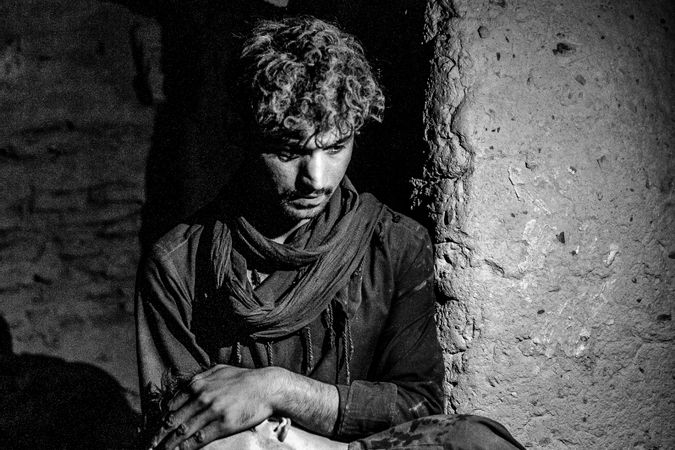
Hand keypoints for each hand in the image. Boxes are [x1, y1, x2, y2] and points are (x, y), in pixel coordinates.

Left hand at [150, 364, 276, 449]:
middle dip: (158, 435)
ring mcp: (212, 411)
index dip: (160, 420)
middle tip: (149, 445)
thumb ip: (201, 377)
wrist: (267, 387)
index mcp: (198, 384)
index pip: (171, 405)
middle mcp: (201, 397)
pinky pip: (199, 439)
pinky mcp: (223, 424)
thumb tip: (187, 385)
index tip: (152, 430)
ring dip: (168, 444)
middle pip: (173, 420)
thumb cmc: (244, 378)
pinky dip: (186, 448)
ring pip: (183, 431)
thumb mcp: (219, 370)